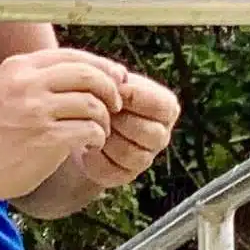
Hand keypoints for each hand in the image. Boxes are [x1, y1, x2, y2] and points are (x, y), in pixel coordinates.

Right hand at [0, 48, 120, 207]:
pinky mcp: (45, 138)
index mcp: (19, 67)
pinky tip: (90, 144)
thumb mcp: (6, 90)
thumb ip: (38, 79)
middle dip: (110, 89)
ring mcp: (36, 110)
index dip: (101, 67)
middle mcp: (27, 83)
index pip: (73, 55)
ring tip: (99, 131)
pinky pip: (89, 129)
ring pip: (93, 102)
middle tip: (115, 106)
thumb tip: (86, 69)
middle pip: (88, 74)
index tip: (115, 80)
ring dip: (105, 119)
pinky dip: (98, 137)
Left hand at [74, 67, 179, 193]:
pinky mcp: (124, 175)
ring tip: (93, 126)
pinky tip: (88, 144)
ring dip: (107, 139)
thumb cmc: (102, 95)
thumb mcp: (110, 80)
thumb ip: (115, 74)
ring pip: (131, 154)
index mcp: (166, 107)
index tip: (113, 91)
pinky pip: (113, 170)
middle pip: (150, 134)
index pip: (160, 105)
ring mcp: (146, 158)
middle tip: (100, 111)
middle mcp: (162, 135)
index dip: (133, 97)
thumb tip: (118, 75)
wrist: (83, 121)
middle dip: (119, 121)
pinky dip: (95, 157)